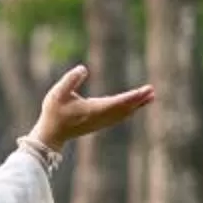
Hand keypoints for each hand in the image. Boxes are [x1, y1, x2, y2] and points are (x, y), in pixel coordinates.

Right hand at [29, 66, 153, 153]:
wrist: (51, 134)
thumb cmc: (53, 112)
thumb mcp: (57, 93)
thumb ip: (70, 80)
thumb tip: (83, 68)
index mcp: (92, 110)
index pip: (116, 102)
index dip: (131, 97)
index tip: (143, 91)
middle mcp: (100, 117)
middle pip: (124, 108)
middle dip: (138, 99)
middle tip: (152, 90)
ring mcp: (101, 122)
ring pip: (124, 113)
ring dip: (137, 105)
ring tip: (151, 96)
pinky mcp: (100, 124)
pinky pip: (120, 116)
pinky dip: (130, 110)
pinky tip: (136, 106)